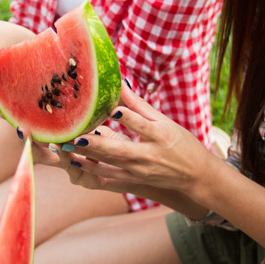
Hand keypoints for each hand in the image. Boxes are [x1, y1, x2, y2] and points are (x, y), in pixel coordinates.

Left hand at [43, 84, 219, 202]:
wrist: (196, 175)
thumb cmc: (181, 143)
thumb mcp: (163, 121)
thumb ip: (138, 104)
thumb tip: (119, 82)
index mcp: (160, 135)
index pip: (142, 125)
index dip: (128, 118)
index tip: (112, 110)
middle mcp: (150, 155)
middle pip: (121, 150)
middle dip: (97, 145)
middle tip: (76, 136)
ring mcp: (141, 171)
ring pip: (111, 165)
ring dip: (88, 158)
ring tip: (68, 148)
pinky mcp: (135, 181)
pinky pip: (110, 178)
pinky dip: (93, 172)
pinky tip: (75, 164)